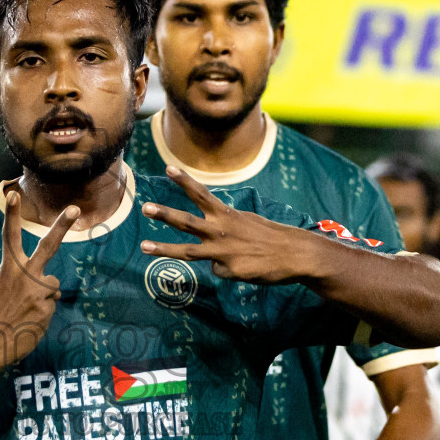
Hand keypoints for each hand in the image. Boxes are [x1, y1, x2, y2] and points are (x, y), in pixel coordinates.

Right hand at [0, 190, 75, 372]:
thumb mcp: (0, 289)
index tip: (13, 194)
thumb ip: (21, 278)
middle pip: (48, 245)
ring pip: (52, 286)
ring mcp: (37, 291)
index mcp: (8, 268)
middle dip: (61, 225)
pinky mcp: (46, 307)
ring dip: (44, 296)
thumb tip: (52, 284)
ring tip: (25, 311)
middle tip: (75, 209)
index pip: (9, 237)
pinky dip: (43, 312)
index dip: (10, 215)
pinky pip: (52, 304)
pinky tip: (29, 320)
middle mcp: (24, 275)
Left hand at [140, 166, 319, 283]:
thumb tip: (210, 240)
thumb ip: (226, 226)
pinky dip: (227, 270)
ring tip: (144, 246)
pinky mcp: (228, 270)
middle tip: (145, 207)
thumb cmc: (270, 237)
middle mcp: (221, 230)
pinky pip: (218, 271)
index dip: (184, 181)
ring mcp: (222, 251)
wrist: (295, 254)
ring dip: (164, 248)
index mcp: (227, 214)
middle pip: (187, 221)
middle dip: (165, 214)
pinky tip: (244, 267)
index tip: (168, 168)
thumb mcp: (247, 221)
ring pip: (187, 251)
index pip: (202, 194)